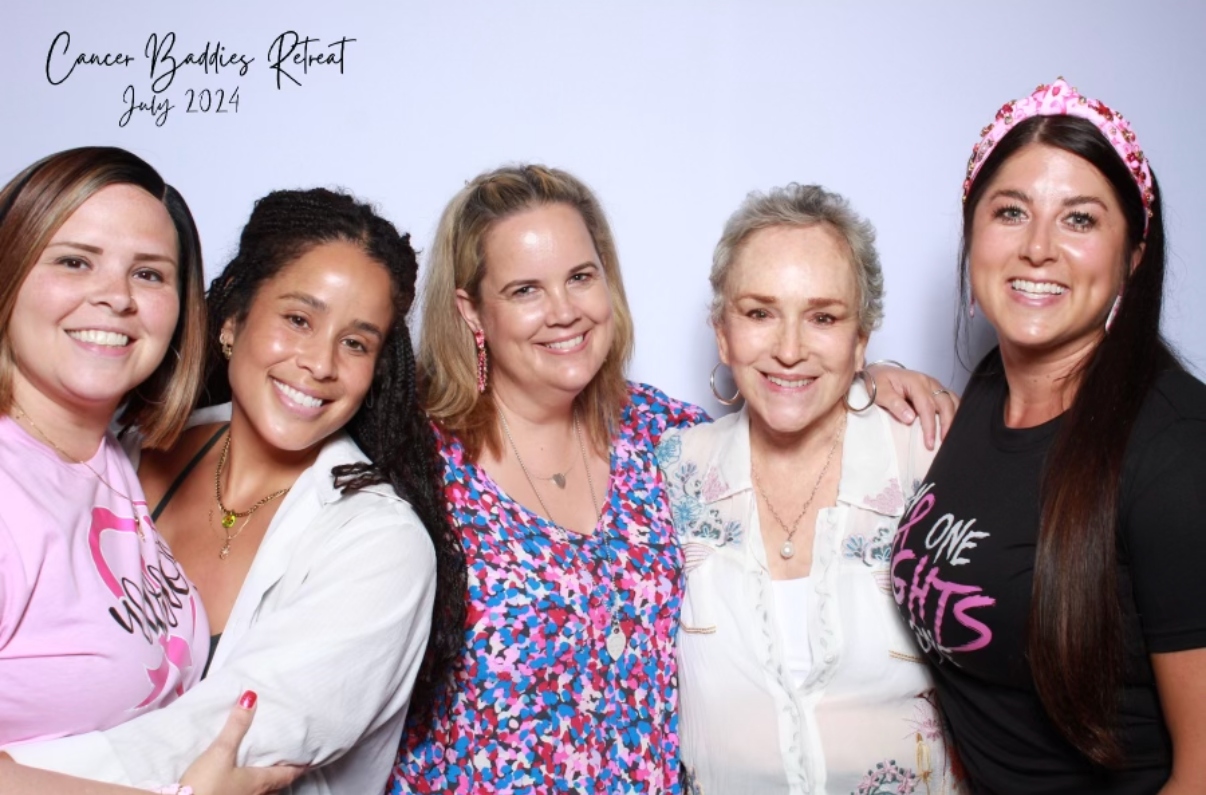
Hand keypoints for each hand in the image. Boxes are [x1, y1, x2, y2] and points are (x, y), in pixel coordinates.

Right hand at [180, 692, 305, 794]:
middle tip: (288, 765)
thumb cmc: (205, 786)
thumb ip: (236, 726)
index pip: (285, 775)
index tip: (309, 763)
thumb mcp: (220, 752)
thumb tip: (252, 697)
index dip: (298, 768)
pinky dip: (247, 791)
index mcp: (258, 783)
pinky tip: (236, 787)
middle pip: (274, 787)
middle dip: (281, 777)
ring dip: (264, 786)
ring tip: (264, 774)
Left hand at [866, 363, 959, 449]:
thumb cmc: (878, 383)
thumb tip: (910, 419)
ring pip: (952, 400)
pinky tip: (953, 425)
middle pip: (945, 403)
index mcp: (915, 382)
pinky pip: (951, 400)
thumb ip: (894, 404)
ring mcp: (934, 385)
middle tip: (944, 443)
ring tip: (951, 437)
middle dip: (947, 424)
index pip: (927, 406)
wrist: (878, 373)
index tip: (929, 442)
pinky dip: (955, 412)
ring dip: (954, 418)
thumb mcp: (880, 392)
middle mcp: (929, 382)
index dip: (929, 426)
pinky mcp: (936, 390)